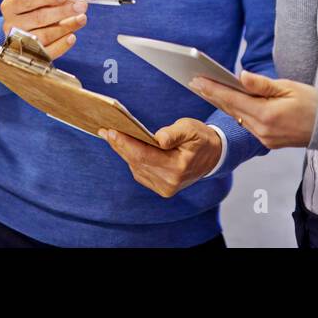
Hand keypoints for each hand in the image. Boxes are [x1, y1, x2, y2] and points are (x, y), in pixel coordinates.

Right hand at [0, 0, 86, 59]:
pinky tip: (72, 36)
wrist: (25, 25)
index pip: (27, 0)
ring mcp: (19, 43)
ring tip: (82, 19)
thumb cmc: (34, 4)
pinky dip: (61, 45)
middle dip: (63, 11)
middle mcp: (10, 25)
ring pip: (44, 36)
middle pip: (38, 18)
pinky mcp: (29, 56)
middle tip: (81, 6)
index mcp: (10, 5)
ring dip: (66, 27)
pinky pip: (47, 53)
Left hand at [99, 118, 222, 197]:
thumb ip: (174, 133)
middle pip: (137, 162)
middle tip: (104, 131)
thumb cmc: (201, 139)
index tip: (112, 131)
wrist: (213, 157)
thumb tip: (158, 138)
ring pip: (136, 167)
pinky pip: (140, 171)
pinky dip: (131, 158)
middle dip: (120, 145)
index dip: (126, 143)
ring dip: (123, 151)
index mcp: (177, 168)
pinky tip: (123, 145)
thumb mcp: (192, 129)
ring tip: (111, 135)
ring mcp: (164, 188)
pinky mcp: (161, 188)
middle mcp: (169, 182)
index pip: (145, 155)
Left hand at [190, 72, 317, 149]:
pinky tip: (229, 102)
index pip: (233, 100)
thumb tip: (240, 77)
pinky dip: (237, 112)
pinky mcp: (267, 141)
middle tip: (195, 82)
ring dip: (223, 104)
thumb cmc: (312, 103)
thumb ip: (262, 85)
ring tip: (207, 89)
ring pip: (238, 118)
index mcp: (268, 114)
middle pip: (232, 110)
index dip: (213, 89)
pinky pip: (247, 124)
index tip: (197, 80)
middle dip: (213, 95)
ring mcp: (264, 138)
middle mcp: (263, 130)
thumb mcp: (289, 87)